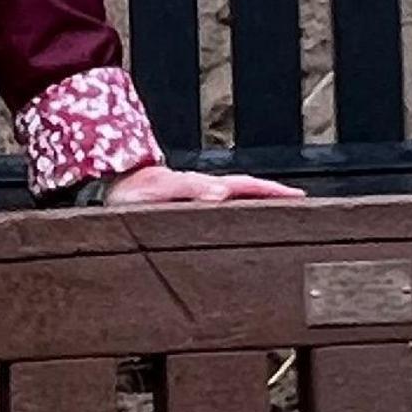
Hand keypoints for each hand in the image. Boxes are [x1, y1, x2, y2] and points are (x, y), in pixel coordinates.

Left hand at [102, 161, 305, 205]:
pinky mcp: (189, 208)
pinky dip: (238, 213)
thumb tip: (221, 194)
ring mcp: (199, 198)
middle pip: (248, 192)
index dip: (273, 192)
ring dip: (258, 205)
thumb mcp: (162, 191)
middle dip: (274, 197)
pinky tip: (240, 226)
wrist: (112, 189)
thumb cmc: (134, 192)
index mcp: (205, 185)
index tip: (298, 197)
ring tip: (279, 216)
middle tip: (300, 204)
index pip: (248, 186)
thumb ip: (190, 191)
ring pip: (236, 200)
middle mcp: (206, 190)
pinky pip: (222, 210)